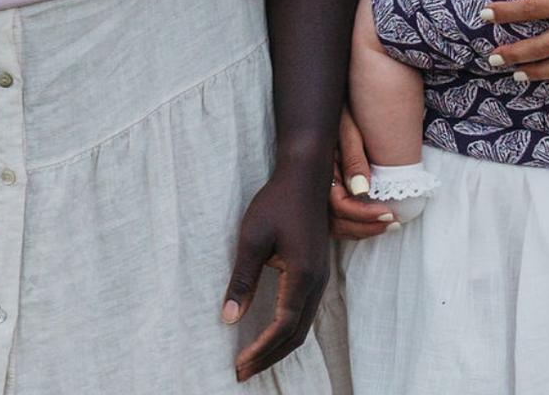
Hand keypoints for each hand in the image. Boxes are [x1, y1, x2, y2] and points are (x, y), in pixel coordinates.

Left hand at [218, 153, 336, 379]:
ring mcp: (320, 277)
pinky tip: (270, 335)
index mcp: (302, 274)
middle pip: (297, 334)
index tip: (238, 365)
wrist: (306, 175)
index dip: (260, 350)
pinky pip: (305, 312)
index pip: (283, 325)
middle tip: (243, 374)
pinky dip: (288, 331)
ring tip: (253, 361)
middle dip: (270, 357)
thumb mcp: (252, 240)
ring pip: (303, 325)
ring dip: (279, 347)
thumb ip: (242, 281)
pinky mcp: (317, 272)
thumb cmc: (277, 203)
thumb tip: (228, 319)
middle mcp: (317, 281)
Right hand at [329, 114, 397, 238]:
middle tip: (394, 223)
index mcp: (319, 171)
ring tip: (389, 225)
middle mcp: (314, 187)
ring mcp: (317, 193)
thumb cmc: (344, 113)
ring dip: (362, 230)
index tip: (389, 214)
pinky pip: (336, 221)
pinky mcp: (325, 194)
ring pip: (336, 226)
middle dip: (367, 228)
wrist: (336, 104)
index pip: (339, 206)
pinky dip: (355, 226)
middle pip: (336, 222)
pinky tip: (374, 221)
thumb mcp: (350, 129)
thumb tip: (362, 191)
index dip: (364, 215)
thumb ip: (354, 159)